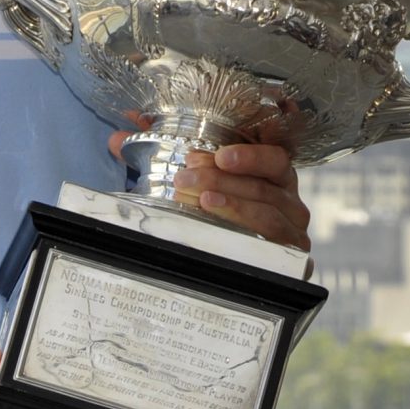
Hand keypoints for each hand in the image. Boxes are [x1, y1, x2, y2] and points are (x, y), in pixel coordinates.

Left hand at [106, 126, 311, 250]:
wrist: (231, 269)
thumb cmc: (216, 214)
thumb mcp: (192, 182)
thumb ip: (158, 156)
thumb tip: (118, 139)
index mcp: (272, 175)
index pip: (273, 156)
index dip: (249, 154)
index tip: (218, 155)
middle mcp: (288, 198)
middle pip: (265, 183)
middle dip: (224, 178)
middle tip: (187, 176)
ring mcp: (291, 228)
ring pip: (268, 209)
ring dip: (232, 201)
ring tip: (200, 197)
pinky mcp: (289, 254)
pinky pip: (272, 238)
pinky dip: (244, 225)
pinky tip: (218, 220)